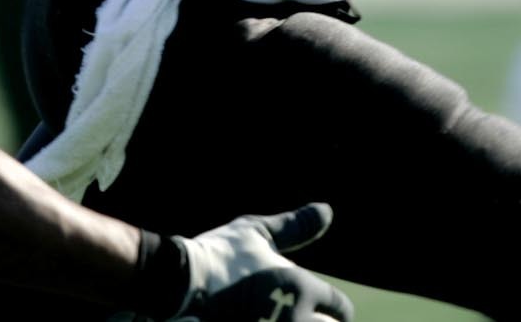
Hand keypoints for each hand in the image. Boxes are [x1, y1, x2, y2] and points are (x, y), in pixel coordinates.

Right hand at [171, 204, 351, 321]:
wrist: (180, 282)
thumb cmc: (220, 253)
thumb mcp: (257, 231)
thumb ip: (296, 225)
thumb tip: (326, 210)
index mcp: (303, 286)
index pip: (340, 306)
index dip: (333, 307)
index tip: (322, 306)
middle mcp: (297, 315)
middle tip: (297, 313)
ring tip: (282, 318)